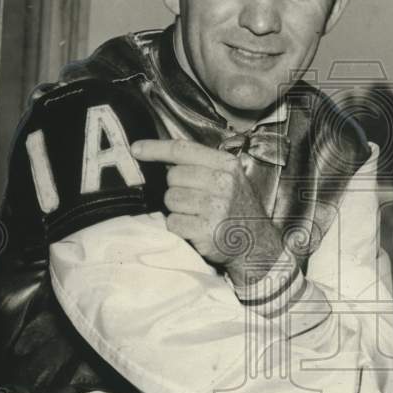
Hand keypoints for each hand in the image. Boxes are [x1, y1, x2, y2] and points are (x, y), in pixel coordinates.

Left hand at [130, 139, 282, 284]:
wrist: (256, 244)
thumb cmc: (236, 208)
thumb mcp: (229, 178)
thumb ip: (201, 165)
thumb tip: (160, 157)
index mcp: (226, 165)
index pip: (183, 150)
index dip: (156, 148)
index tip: (136, 149)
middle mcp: (222, 183)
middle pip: (173, 177)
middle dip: (176, 189)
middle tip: (194, 200)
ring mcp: (215, 208)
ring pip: (171, 200)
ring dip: (177, 209)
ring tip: (197, 215)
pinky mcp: (206, 231)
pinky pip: (173, 223)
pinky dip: (180, 227)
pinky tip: (196, 229)